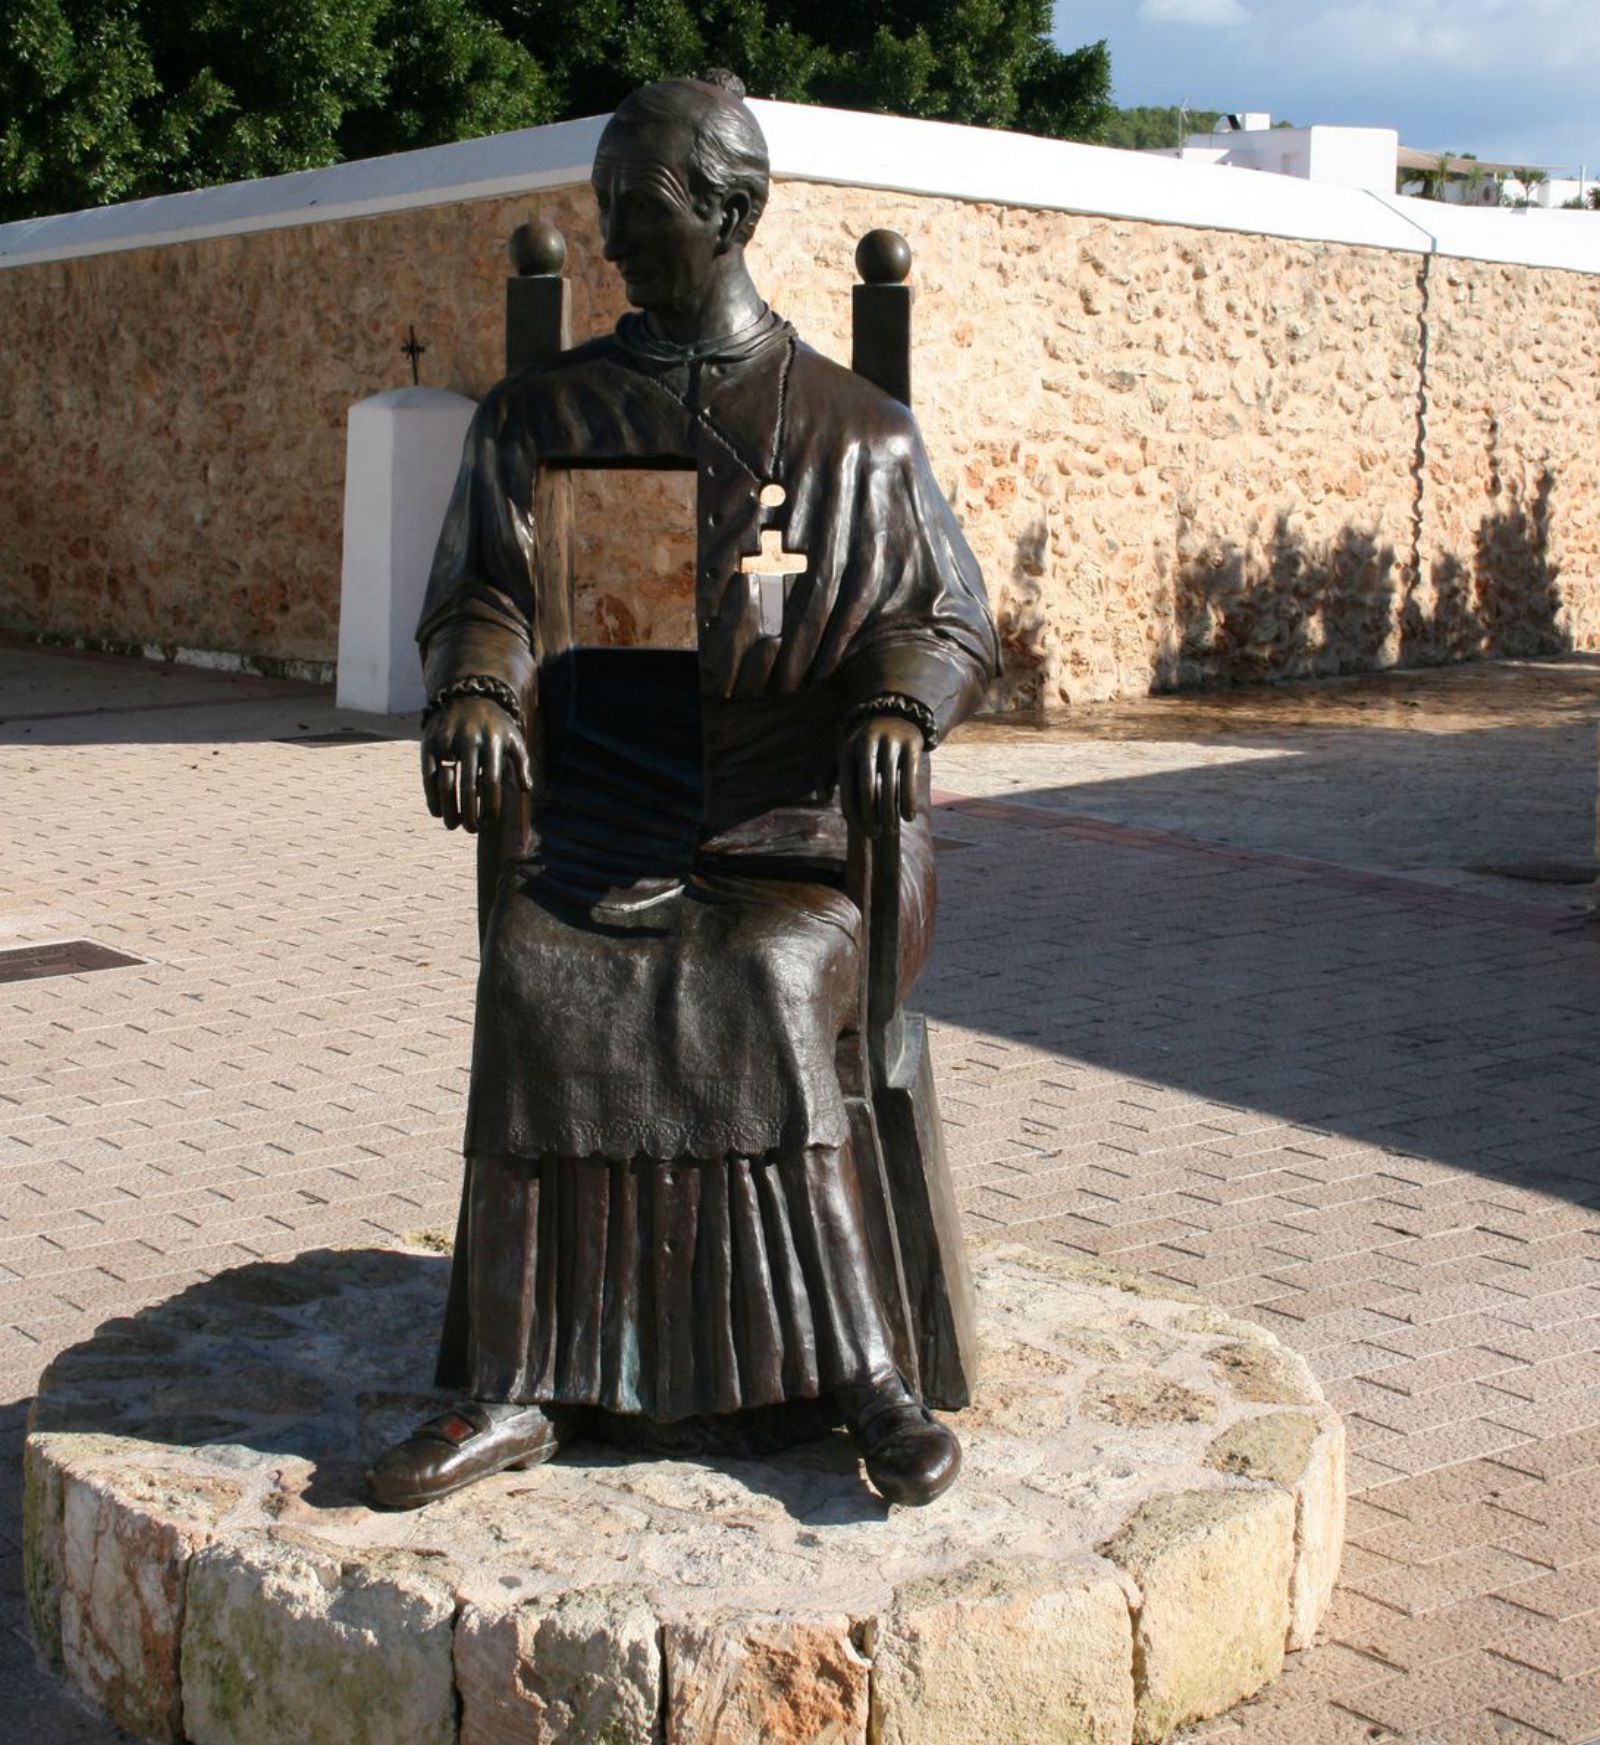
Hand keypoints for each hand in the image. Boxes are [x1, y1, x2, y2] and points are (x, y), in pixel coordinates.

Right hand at [420, 697, 531, 832]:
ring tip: (453, 825)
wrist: (467, 694)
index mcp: (493, 742)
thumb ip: (522, 763)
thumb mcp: (514, 738)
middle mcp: (470, 740)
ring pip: (447, 782)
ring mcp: (448, 740)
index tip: (489, 823)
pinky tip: (436, 811)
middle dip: (470, 813)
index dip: (490, 806)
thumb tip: (525, 790)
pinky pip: (429, 774)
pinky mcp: (430, 741)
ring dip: (449, 809)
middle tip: (471, 830)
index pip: (492, 782)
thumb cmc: (495, 724)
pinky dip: (431, 795)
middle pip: (470, 786)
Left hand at [840, 715, 923, 837]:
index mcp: (848, 747)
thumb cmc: (864, 743)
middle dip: (870, 815)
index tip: (859, 828)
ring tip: (891, 829)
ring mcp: (891, 742)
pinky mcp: (911, 743)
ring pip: (890, 785)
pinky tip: (908, 817)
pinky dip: (908, 800)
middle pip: (867, 787)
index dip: (852, 809)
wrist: (894, 711)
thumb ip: (828, 775)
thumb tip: (823, 799)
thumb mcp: (844, 752)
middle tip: (875, 834)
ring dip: (890, 812)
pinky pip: (910, 777)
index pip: (847, 785)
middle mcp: (867, 742)